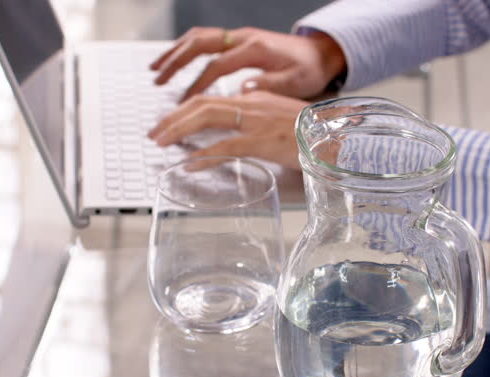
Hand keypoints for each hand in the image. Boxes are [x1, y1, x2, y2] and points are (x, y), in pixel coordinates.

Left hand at [148, 90, 308, 169]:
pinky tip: (190, 164)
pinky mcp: (262, 142)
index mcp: (252, 99)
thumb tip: (233, 128)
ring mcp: (255, 122)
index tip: (168, 123)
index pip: (209, 99)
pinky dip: (204, 155)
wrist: (334, 137)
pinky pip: (225, 146)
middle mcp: (250, 105)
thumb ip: (254, 120)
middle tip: (155, 134)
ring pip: (207, 118)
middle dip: (172, 119)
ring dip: (179, 131)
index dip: (183, 111)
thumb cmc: (309, 133)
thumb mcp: (277, 120)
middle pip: (201, 105)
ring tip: (162, 144)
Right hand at [150, 26, 345, 101]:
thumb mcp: (297, 82)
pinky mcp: (237, 40)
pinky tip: (174, 62)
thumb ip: (270, 85)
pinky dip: (186, 49)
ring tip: (155, 70)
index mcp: (255, 49)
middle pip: (200, 44)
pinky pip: (205, 40)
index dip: (197, 84)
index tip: (182, 104)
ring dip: (175, 52)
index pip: (217, 65)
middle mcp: (243, 38)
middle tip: (157, 80)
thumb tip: (243, 89)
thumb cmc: (309, 70)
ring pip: (198, 38)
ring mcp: (239, 36)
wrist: (320, 52)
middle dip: (175, 62)